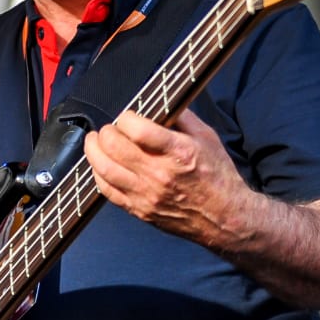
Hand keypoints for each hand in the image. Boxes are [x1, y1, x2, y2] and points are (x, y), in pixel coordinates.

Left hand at [83, 108, 252, 246]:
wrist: (225, 217)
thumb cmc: (218, 177)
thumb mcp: (207, 137)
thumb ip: (182, 117)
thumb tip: (160, 102)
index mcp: (178, 152)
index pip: (137, 130)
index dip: (126, 118)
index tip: (127, 116)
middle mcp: (160, 174)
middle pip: (115, 147)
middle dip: (106, 132)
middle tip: (110, 128)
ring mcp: (147, 195)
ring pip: (105, 169)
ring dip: (93, 151)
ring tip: (95, 141)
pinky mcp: (140, 210)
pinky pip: (108, 191)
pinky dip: (98, 174)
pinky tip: (100, 164)